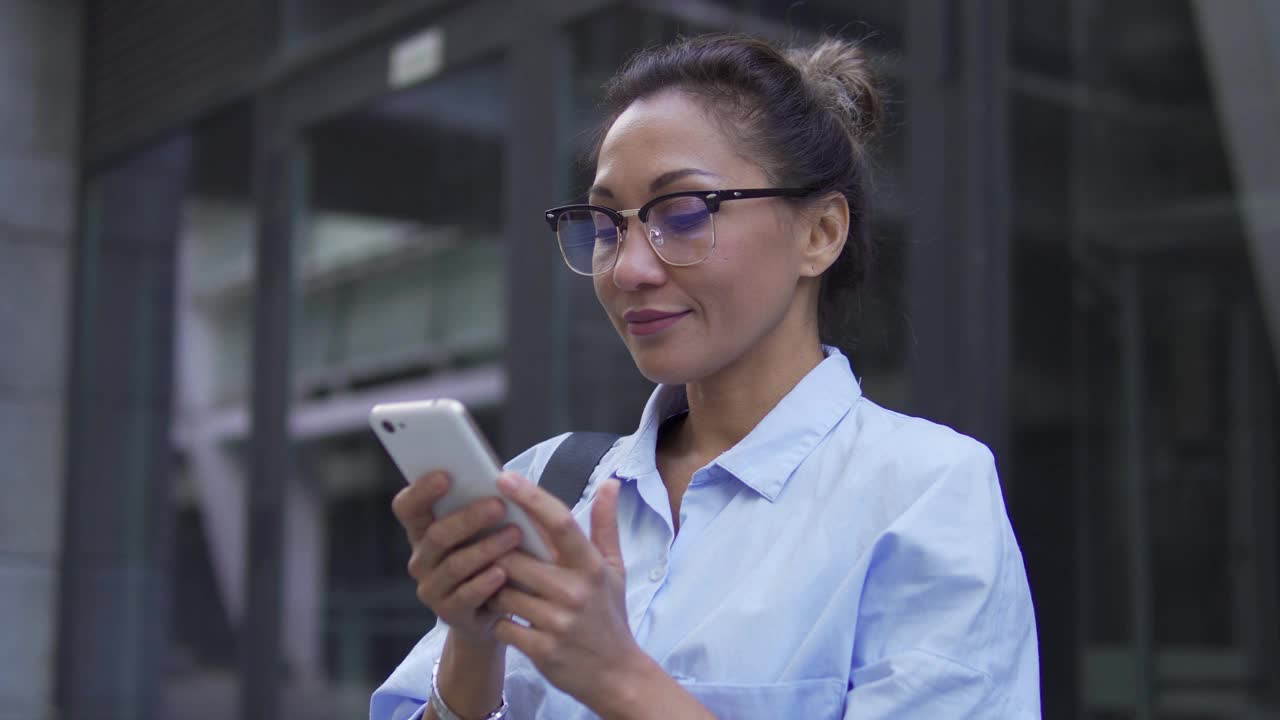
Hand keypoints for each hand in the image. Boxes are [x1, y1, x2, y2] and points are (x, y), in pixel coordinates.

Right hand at [391, 471, 524, 643]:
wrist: (491, 612)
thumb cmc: (490, 555)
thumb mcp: (484, 529)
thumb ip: (484, 503)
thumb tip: (504, 478)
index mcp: (423, 530)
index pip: (408, 507)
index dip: (421, 490)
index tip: (446, 475)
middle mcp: (421, 558)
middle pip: (436, 534)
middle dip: (469, 518)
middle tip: (499, 505)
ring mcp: (432, 587)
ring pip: (454, 564)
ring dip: (486, 548)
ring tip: (515, 535)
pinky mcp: (448, 613)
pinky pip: (465, 596)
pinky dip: (484, 583)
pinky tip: (502, 572)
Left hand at [486, 472, 648, 708]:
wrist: (617, 675)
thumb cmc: (609, 616)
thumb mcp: (614, 570)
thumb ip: (605, 525)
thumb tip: (609, 483)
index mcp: (592, 566)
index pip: (559, 522)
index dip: (530, 497)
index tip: (503, 477)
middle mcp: (575, 591)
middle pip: (515, 557)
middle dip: (495, 552)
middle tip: (484, 546)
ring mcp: (558, 622)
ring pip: (501, 591)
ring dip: (491, 587)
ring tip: (494, 584)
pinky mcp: (542, 649)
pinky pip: (501, 624)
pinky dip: (496, 619)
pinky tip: (502, 616)